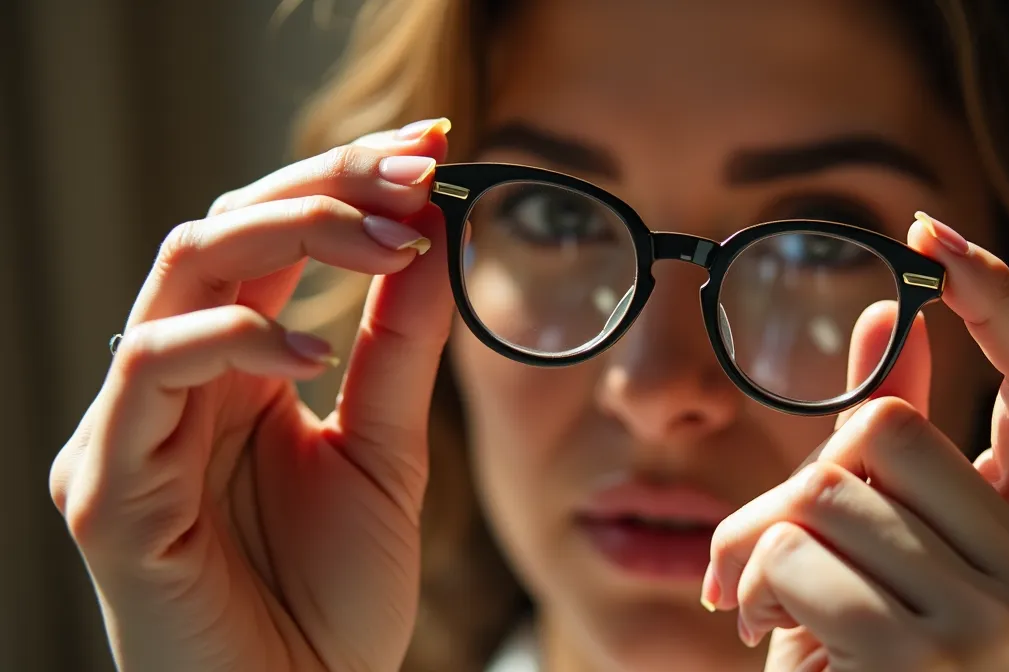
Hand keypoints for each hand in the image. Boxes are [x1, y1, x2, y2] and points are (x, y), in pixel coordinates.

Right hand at [49, 119, 453, 671]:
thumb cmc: (331, 598)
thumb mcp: (386, 449)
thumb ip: (398, 347)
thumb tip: (433, 232)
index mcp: (232, 370)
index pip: (270, 238)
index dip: (345, 178)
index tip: (435, 144)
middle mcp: (173, 384)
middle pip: (223, 229)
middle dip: (326, 183)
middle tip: (420, 166)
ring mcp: (132, 430)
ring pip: (179, 273)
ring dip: (292, 234)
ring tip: (391, 241)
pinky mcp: (109, 488)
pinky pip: (149, 372)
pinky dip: (235, 342)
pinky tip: (313, 354)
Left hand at [702, 214, 1008, 671]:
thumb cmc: (857, 654)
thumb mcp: (879, 541)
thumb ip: (895, 437)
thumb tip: (893, 309)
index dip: (1003, 292)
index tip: (931, 228)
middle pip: (888, 433)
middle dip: (798, 483)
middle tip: (770, 553)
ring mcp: (1001, 622)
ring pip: (827, 489)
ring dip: (759, 544)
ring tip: (773, 606)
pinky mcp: (930, 660)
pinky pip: (792, 553)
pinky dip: (750, 586)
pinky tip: (776, 641)